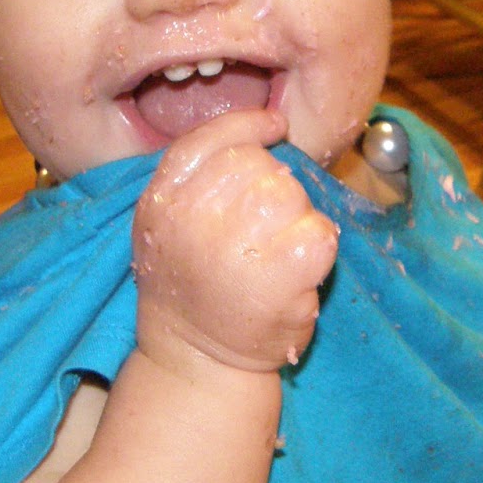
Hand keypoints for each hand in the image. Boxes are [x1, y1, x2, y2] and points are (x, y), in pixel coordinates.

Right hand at [132, 108, 338, 375]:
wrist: (197, 360)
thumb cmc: (192, 285)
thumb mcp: (167, 220)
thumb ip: (201, 169)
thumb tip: (272, 122)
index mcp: (163, 200)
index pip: (210, 140)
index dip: (249, 125)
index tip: (274, 127)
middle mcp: (192, 218)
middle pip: (258, 165)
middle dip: (272, 187)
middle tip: (261, 230)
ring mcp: (235, 247)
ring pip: (291, 194)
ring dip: (295, 217)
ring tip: (273, 253)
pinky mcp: (280, 276)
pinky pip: (319, 232)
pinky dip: (318, 248)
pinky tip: (296, 271)